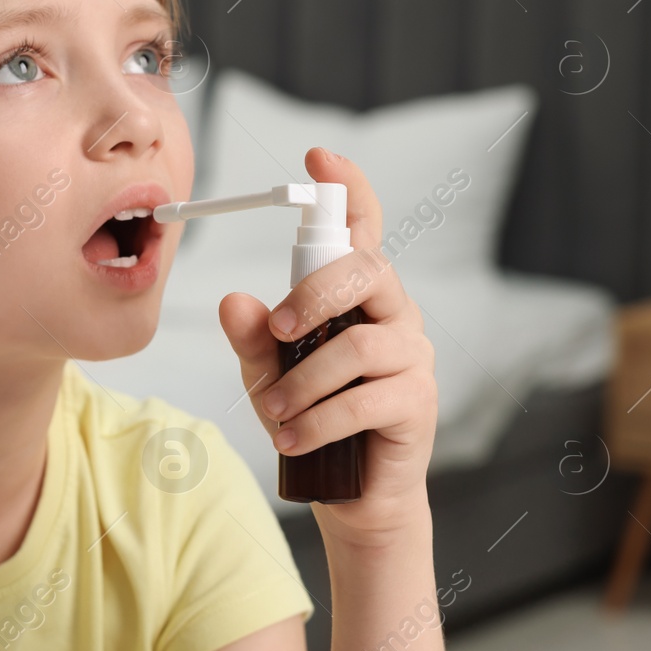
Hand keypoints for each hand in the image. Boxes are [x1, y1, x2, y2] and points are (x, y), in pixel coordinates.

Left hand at [217, 147, 437, 546]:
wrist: (350, 493)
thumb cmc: (310, 417)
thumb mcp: (266, 374)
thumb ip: (252, 337)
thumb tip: (232, 300)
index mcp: (358, 294)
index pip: (362, 228)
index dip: (348, 189)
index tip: (318, 157)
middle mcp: (393, 313)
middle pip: (366, 271)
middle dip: (313, 296)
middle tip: (277, 332)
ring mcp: (412, 356)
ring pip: (358, 346)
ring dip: (303, 382)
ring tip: (273, 413)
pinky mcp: (419, 402)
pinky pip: (365, 401)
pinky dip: (318, 422)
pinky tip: (291, 439)